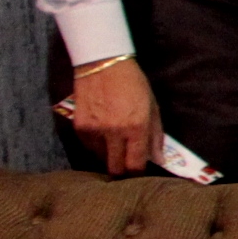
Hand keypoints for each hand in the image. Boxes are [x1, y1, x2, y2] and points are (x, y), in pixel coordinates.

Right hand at [65, 57, 160, 176]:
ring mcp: (94, 131)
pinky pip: (89, 147)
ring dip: (109, 157)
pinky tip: (103, 135)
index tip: (140, 174)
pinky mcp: (79, 127)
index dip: (138, 174)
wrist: (103, 64)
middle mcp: (113, 132)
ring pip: (100, 159)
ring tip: (116, 146)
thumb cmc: (133, 85)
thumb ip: (155, 135)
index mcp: (136, 127)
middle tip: (127, 166)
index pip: (135, 165)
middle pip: (115, 169)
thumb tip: (159, 159)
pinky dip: (97, 146)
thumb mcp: (152, 107)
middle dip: (122, 172)